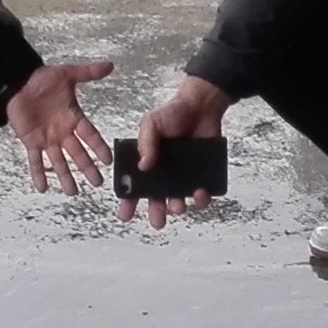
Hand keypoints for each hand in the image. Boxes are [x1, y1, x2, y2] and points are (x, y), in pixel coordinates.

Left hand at [5, 60, 114, 194]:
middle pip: (77, 153)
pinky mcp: (31, 141)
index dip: (99, 147)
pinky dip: (38, 173)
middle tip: (97, 184)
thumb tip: (110, 65)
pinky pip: (35, 160)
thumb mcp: (67, 74)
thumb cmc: (41, 78)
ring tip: (73, 192)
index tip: (109, 161)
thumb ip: (88, 72)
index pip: (90, 135)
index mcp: (73, 117)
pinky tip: (43, 187)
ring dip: (65, 176)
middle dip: (87, 169)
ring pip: (58, 161)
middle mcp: (62, 131)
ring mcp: (47, 138)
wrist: (17, 81)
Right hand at [119, 75, 232, 228]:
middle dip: (156, 213)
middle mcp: (164, 172)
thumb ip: (146, 142)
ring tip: (177, 206)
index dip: (129, 202)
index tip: (125, 215)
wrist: (202, 106)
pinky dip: (201, 198)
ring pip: (179, 199)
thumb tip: (143, 166)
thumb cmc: (174, 112)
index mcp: (148, 162)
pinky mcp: (202, 174)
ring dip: (177, 207)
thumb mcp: (151, 122)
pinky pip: (201, 193)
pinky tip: (200, 193)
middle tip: (157, 221)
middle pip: (157, 199)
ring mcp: (183, 175)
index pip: (135, 185)